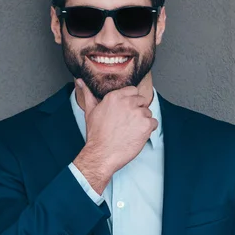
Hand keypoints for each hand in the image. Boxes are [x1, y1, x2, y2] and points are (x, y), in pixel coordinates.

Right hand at [72, 78, 157, 193]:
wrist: (102, 154)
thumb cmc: (96, 135)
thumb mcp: (90, 111)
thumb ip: (88, 93)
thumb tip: (80, 81)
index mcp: (115, 96)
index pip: (133, 90)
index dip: (131, 101)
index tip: (127, 111)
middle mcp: (127, 102)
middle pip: (142, 101)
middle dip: (137, 111)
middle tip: (127, 123)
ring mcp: (138, 113)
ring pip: (148, 112)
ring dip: (142, 121)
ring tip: (130, 131)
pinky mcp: (146, 125)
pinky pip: (154, 123)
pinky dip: (149, 130)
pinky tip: (137, 135)